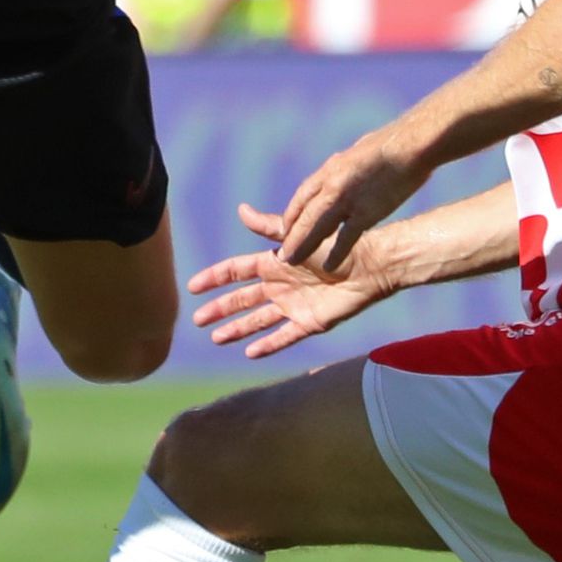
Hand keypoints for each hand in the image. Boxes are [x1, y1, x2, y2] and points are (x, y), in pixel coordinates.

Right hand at [187, 231, 394, 358]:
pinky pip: (283, 336)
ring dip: (237, 330)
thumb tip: (240, 210)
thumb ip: (268, 227)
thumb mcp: (297, 235)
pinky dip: (267, 345)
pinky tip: (250, 352)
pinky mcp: (309, 323)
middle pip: (241, 300)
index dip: (214, 279)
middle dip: (219, 310)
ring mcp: (293, 305)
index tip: (192, 286)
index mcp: (274, 263)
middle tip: (197, 320)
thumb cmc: (334, 245)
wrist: (369, 266)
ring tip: (216, 338)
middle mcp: (280, 286)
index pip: (236, 272)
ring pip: (257, 321)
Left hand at [267, 136, 429, 272]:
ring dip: (303, 244)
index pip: (303, 194)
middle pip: (304, 214)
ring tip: (292, 260)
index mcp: (330, 168)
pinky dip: (336, 252)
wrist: (410, 145)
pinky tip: (329, 266)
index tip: (285, 228)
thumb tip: (343, 173)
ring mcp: (346, 199)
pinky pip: (346, 237)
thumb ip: (346, 169)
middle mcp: (331, 184)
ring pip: (316, 226)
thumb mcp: (358, 153)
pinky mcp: (365, 212)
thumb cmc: (390, 145)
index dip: (293, 213)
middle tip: (282, 253)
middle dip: (291, 234)